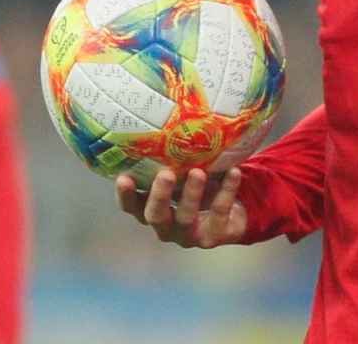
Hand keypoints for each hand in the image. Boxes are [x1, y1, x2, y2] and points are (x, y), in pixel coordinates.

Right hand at [116, 167, 245, 248]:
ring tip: (198, 172)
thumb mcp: (182, 174)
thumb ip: (171, 159)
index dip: (126, 196)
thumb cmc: (196, 186)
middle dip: (160, 195)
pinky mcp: (212, 237)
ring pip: (185, 218)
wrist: (231, 212)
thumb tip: (167, 120)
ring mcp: (188, 235)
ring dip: (191, 194)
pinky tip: (233, 172)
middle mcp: (165, 226)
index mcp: (151, 209)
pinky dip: (226, 190)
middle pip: (155, 216)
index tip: (124, 177)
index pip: (131, 206)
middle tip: (166, 173)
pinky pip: (219, 213)